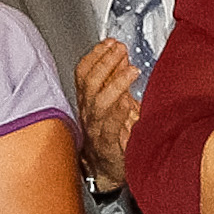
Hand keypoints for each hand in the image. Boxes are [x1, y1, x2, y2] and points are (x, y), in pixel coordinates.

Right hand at [75, 40, 139, 192]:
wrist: (106, 171)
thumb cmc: (110, 135)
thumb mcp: (112, 103)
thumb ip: (116, 80)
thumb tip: (122, 55)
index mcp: (87, 101)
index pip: (83, 73)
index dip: (94, 55)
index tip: (109, 42)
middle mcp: (88, 113)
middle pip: (89, 83)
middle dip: (105, 62)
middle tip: (121, 49)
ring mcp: (96, 129)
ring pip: (98, 102)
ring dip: (115, 82)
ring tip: (131, 70)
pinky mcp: (108, 145)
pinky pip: (110, 128)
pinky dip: (119, 112)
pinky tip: (128, 102)